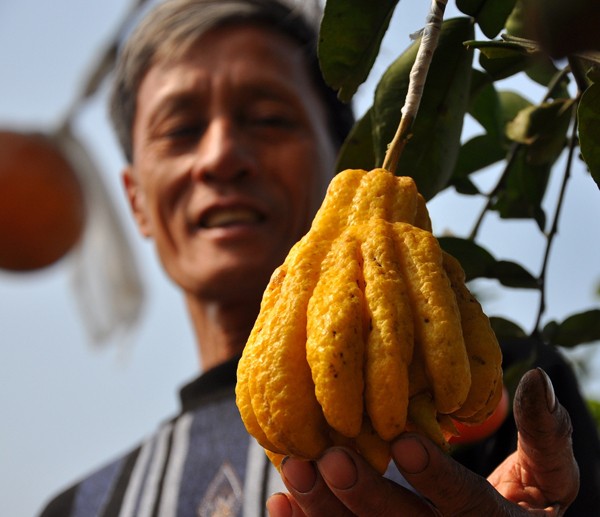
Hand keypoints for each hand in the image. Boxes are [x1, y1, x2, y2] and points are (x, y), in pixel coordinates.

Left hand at [266, 368, 578, 515]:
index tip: (405, 442)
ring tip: (294, 472)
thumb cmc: (529, 497)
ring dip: (326, 510)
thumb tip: (538, 378)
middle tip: (329, 458)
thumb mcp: (551, 470)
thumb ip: (545, 431)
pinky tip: (281, 502)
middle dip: (364, 495)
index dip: (438, 477)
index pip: (467, 504)